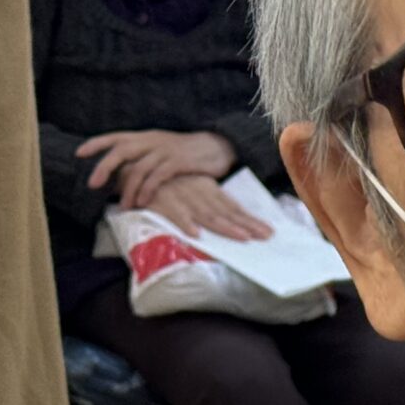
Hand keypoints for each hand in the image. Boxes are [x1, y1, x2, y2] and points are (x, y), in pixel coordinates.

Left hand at [81, 128, 238, 209]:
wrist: (217, 146)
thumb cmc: (186, 153)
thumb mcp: (161, 150)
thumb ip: (143, 158)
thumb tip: (121, 174)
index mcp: (145, 137)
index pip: (115, 137)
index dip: (96, 144)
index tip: (78, 153)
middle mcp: (152, 140)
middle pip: (122, 151)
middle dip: (104, 166)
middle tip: (93, 184)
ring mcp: (165, 151)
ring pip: (139, 168)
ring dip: (128, 188)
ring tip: (124, 205)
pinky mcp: (179, 162)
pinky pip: (157, 176)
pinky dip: (147, 190)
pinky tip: (142, 202)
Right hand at [144, 172, 273, 241]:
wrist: (136, 167)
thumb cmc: (169, 184)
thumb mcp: (193, 189)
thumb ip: (210, 204)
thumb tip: (232, 222)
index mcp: (207, 188)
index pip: (233, 207)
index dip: (250, 220)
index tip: (268, 232)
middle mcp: (198, 191)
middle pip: (225, 212)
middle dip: (246, 225)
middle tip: (264, 237)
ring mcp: (181, 196)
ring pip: (205, 214)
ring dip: (223, 226)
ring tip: (241, 238)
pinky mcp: (161, 200)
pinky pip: (174, 213)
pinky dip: (185, 222)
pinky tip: (195, 234)